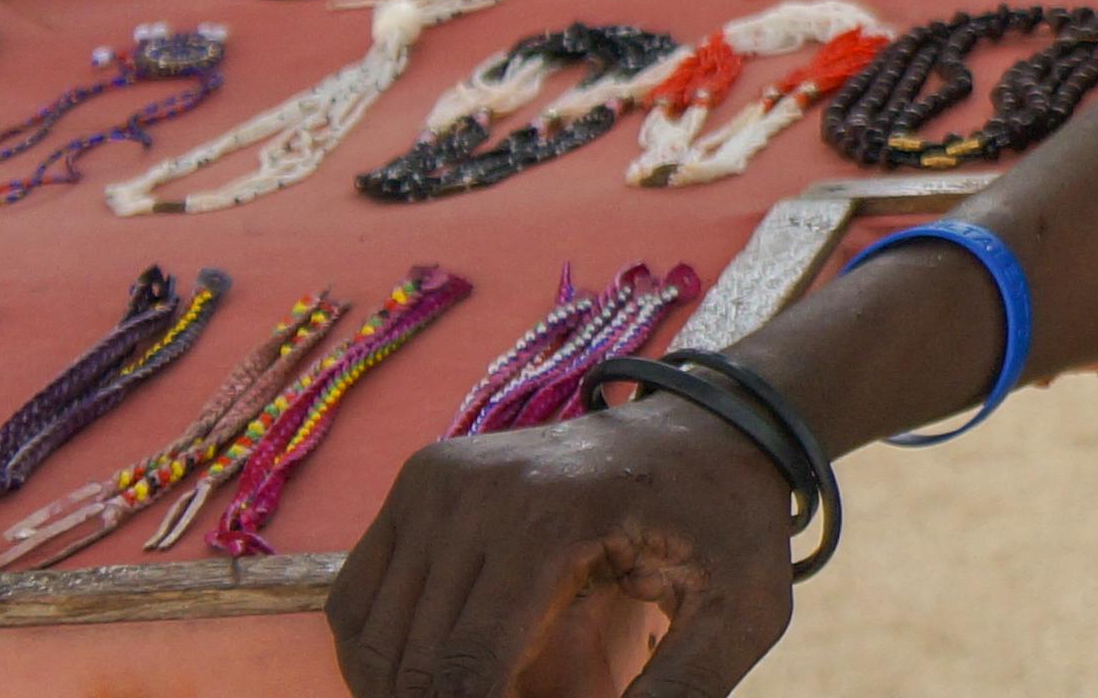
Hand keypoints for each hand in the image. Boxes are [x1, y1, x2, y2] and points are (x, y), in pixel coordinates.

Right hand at [325, 395, 798, 697]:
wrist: (713, 426)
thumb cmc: (731, 525)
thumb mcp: (740, 614)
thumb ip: (677, 694)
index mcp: (553, 515)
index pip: (469, 671)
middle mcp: (479, 488)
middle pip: (418, 664)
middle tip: (524, 693)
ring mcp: (439, 477)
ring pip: (374, 640)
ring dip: (411, 693)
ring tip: (488, 691)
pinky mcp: (420, 479)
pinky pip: (357, 599)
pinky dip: (379, 657)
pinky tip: (433, 680)